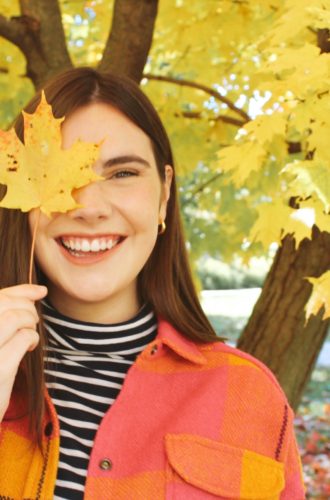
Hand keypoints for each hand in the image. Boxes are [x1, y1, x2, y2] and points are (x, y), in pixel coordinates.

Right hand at [0, 284, 46, 421]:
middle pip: (4, 303)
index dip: (21, 290)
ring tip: (29, 333)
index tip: (40, 291)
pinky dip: (32, 338)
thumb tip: (38, 290)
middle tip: (32, 319)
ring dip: (29, 322)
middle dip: (26, 306)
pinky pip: (23, 338)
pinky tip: (28, 347)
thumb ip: (6, 312)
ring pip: (14, 317)